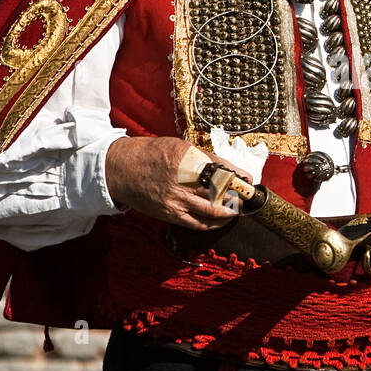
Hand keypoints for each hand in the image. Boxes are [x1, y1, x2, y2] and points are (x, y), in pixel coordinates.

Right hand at [104, 136, 252, 230]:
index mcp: (187, 158)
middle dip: (238, 196)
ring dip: (229, 212)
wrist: (121, 169)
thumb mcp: (179, 147)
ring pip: (212, 211)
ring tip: (238, 209)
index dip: (239, 176)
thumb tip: (227, 169)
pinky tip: (220, 220)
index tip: (249, 180)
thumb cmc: (151, 154)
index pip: (222, 169)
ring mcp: (176, 199)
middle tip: (247, 197)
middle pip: (220, 191)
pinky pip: (197, 223)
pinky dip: (212, 224)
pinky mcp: (170, 214)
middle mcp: (182, 179)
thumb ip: (202, 158)